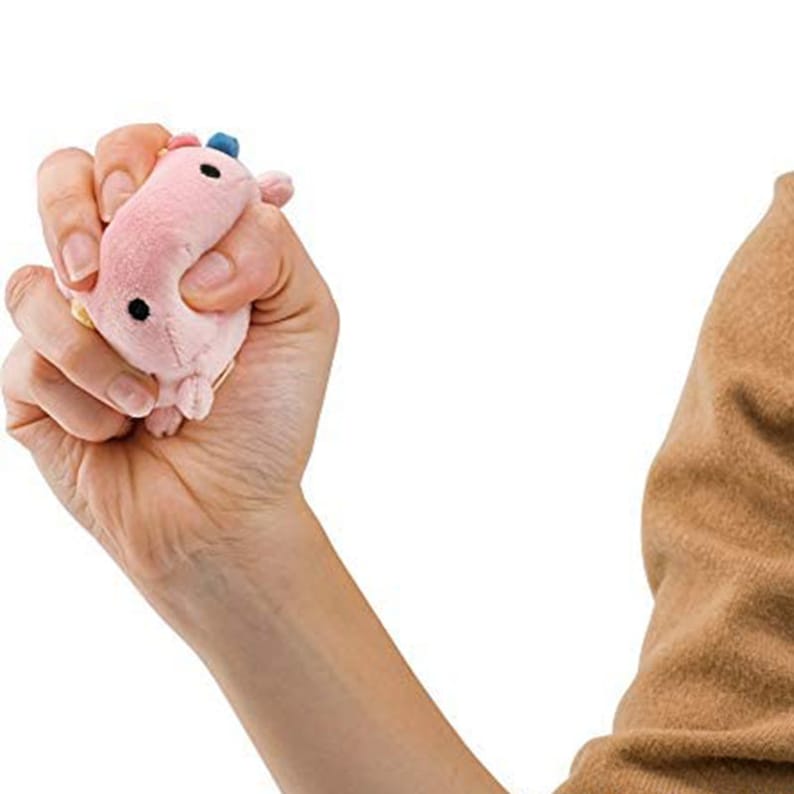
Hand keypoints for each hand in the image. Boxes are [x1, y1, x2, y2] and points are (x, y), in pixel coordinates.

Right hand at [2, 124, 338, 581]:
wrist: (226, 511)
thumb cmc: (270, 417)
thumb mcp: (305, 318)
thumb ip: (270, 246)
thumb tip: (192, 248)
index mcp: (185, 248)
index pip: (143, 158)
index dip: (135, 156)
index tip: (145, 197)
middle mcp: (125, 275)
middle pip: (63, 182)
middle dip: (71, 208)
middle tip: (99, 263)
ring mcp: (74, 326)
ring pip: (34, 279)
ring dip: (94, 339)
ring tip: (146, 390)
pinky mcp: (35, 381)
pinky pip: (27, 359)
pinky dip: (84, 395)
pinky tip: (121, 425)